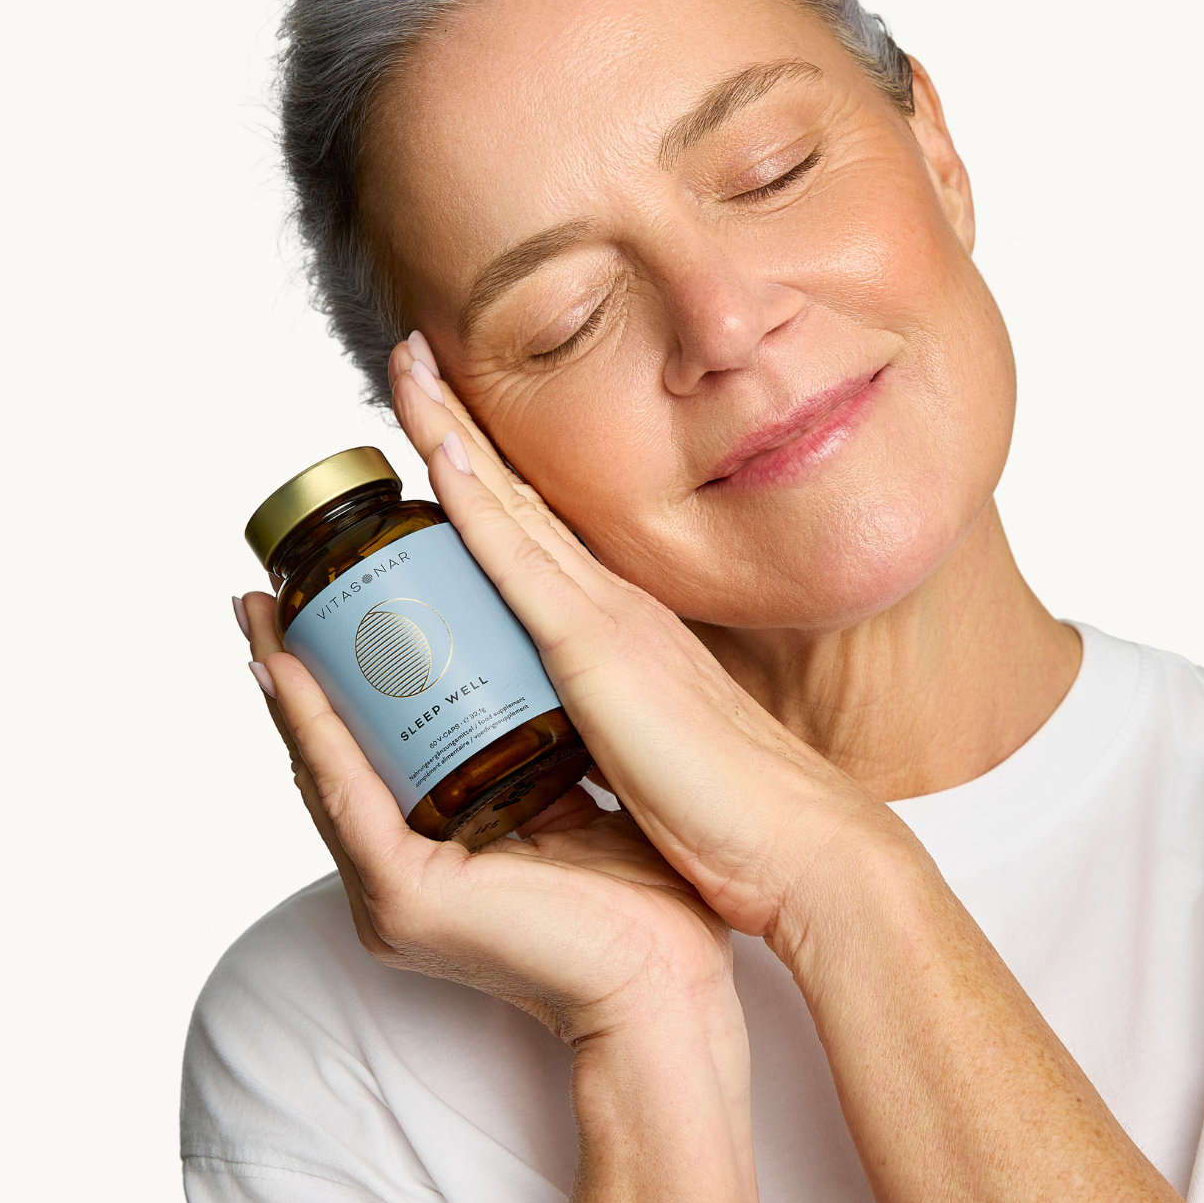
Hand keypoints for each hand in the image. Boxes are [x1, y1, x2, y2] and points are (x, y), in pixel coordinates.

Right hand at [240, 590, 735, 1043]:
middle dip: (293, 674)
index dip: (335, 687)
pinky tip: (293, 673)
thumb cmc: (634, 903)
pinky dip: (319, 728)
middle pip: (331, 759)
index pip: (368, 760)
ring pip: (323, 769)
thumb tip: (519, 697)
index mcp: (429, 861)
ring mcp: (390, 892)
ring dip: (287, 688)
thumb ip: (530, 766)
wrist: (667, 981)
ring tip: (261, 615)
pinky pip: (349, 796)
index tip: (319, 610)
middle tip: (264, 599)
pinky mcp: (404, 896)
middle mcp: (393, 879)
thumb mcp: (566, 808)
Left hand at [387, 335, 915, 955]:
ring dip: (451, 431)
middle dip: (458, 424)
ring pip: (507, 504)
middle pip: (514, 495)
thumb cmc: (727, 815)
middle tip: (412, 357)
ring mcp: (605, 616)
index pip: (533, 533)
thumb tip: (565, 730)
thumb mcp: (645, 749)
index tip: (440, 425)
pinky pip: (518, 557)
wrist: (796, 845)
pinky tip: (437, 446)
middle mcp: (610, 602)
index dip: (485, 473)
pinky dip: (475, 497)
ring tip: (407, 367)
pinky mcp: (598, 648)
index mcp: (618, 628)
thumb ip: (604, 722)